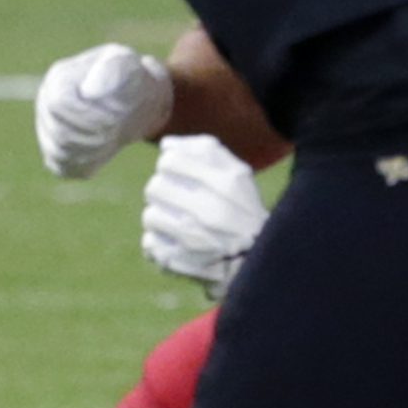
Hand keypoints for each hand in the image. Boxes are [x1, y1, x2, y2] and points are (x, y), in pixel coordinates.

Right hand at [34, 41, 174, 179]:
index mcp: (59, 78)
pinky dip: (86, 165)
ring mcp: (47, 128)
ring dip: (93, 152)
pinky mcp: (55, 152)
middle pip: (60, 132)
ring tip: (114, 139)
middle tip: (118, 133)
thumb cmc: (130, 77)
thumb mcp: (128, 62)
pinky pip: (64, 167)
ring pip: (60, 152)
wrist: (131, 98)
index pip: (59, 103)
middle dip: (94, 137)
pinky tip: (106, 151)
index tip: (114, 121)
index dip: (87, 116)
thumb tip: (91, 92)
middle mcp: (45, 103)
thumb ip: (114, 67)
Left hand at [142, 135, 267, 296]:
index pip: (171, 161)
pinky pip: (150, 244)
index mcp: (227, 183)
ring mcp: (196, 240)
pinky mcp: (184, 262)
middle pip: (155, 187)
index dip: (168, 163)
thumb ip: (205, 150)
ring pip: (150, 216)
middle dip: (161, 189)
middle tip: (174, 195)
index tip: (176, 170)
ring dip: (158, 215)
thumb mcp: (236, 171)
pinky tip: (172, 239)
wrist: (257, 254)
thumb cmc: (242, 206)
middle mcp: (212, 212)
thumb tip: (166, 145)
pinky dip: (157, 240)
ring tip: (174, 218)